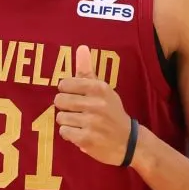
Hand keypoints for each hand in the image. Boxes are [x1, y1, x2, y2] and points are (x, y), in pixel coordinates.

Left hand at [54, 45, 132, 165]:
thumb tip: (81, 47)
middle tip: (76, 111)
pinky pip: (64, 132)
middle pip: (60, 100)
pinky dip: (69, 134)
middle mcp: (96, 104)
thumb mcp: (104, 90)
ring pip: (60, 117)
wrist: (129, 141)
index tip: (75, 96)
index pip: (65, 84)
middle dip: (65, 107)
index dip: (66, 91)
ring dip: (67, 121)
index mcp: (100, 88)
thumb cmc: (112, 112)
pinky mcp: (87, 139)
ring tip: (80, 123)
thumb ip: (88, 70)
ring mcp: (91, 123)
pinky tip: (80, 133)